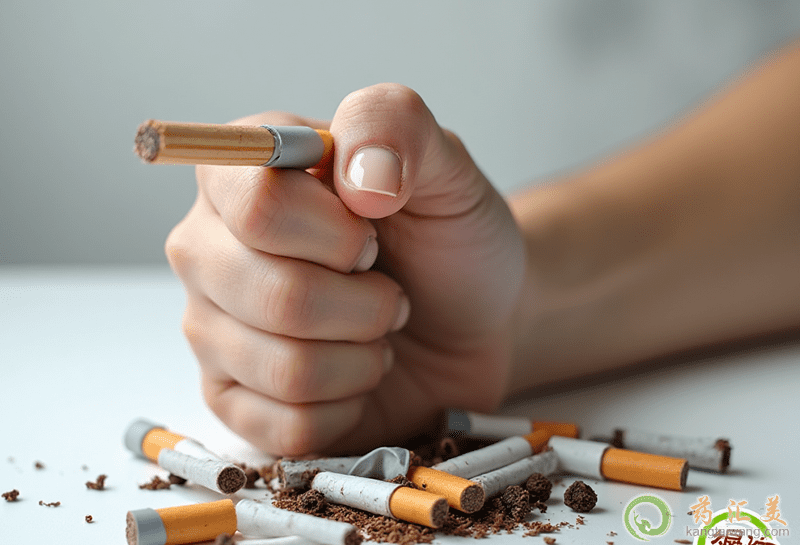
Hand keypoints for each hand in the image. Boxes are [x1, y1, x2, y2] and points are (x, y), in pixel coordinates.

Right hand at [166, 84, 526, 454]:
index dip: (337, 233)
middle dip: (365, 302)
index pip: (258, 205)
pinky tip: (355, 373)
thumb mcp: (444, 164)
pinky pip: (287, 426)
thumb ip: (396, 127)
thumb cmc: (447, 240)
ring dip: (362, 355)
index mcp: (242, 175)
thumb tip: (359, 178)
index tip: (376, 231)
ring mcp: (212, 329)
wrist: (472, 320)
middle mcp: (208, 249)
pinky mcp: (232, 399)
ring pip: (284, 368)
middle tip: (388, 289)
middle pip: (272, 295)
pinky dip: (349, 404)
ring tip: (375, 328)